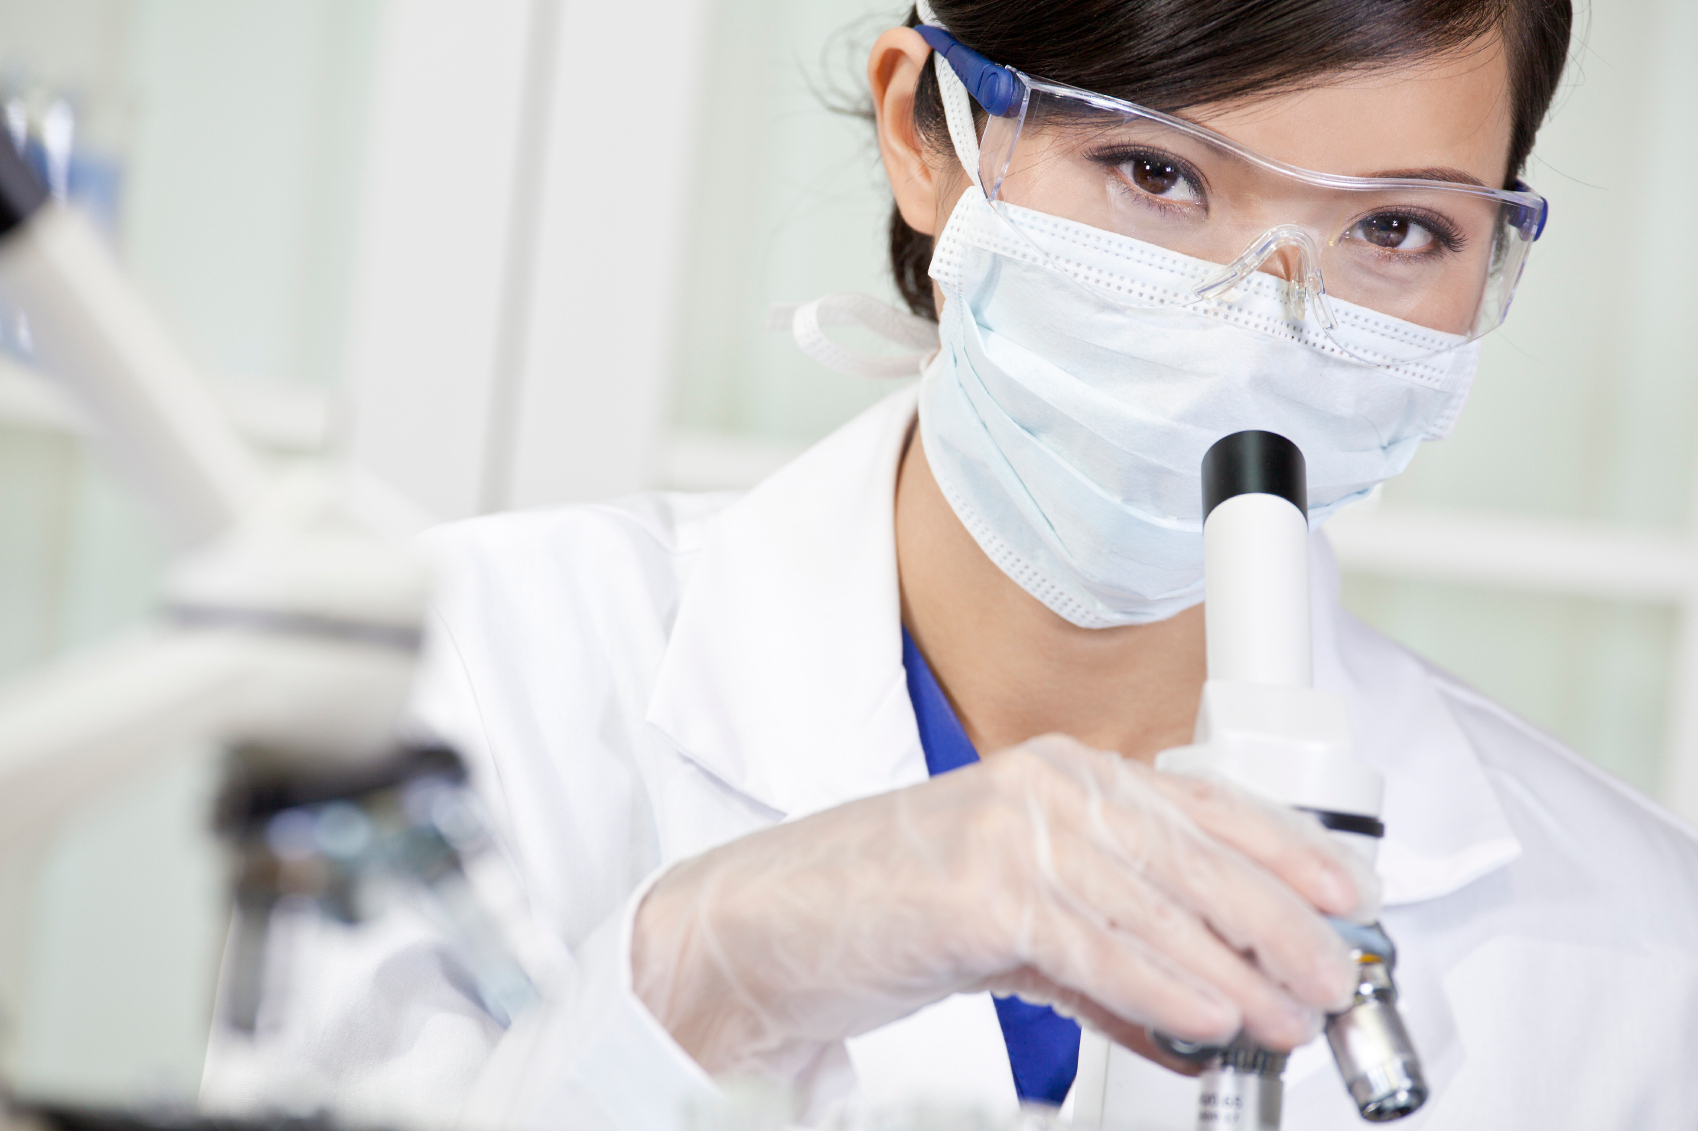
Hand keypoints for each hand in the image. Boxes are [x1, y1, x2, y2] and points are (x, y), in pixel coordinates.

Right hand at [632, 734, 1374, 1077]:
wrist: (769, 923)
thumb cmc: (888, 909)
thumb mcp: (1020, 927)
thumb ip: (1110, 964)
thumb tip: (1200, 1018)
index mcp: (1064, 775)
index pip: (1202, 803)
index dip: (1284, 850)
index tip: (1343, 898)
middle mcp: (1046, 786)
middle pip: (1197, 856)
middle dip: (1280, 926)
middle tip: (1331, 981)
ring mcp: (1009, 829)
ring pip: (1157, 907)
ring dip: (1237, 973)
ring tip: (1287, 1021)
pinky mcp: (976, 889)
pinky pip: (1094, 947)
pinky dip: (1161, 989)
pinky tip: (1209, 1019)